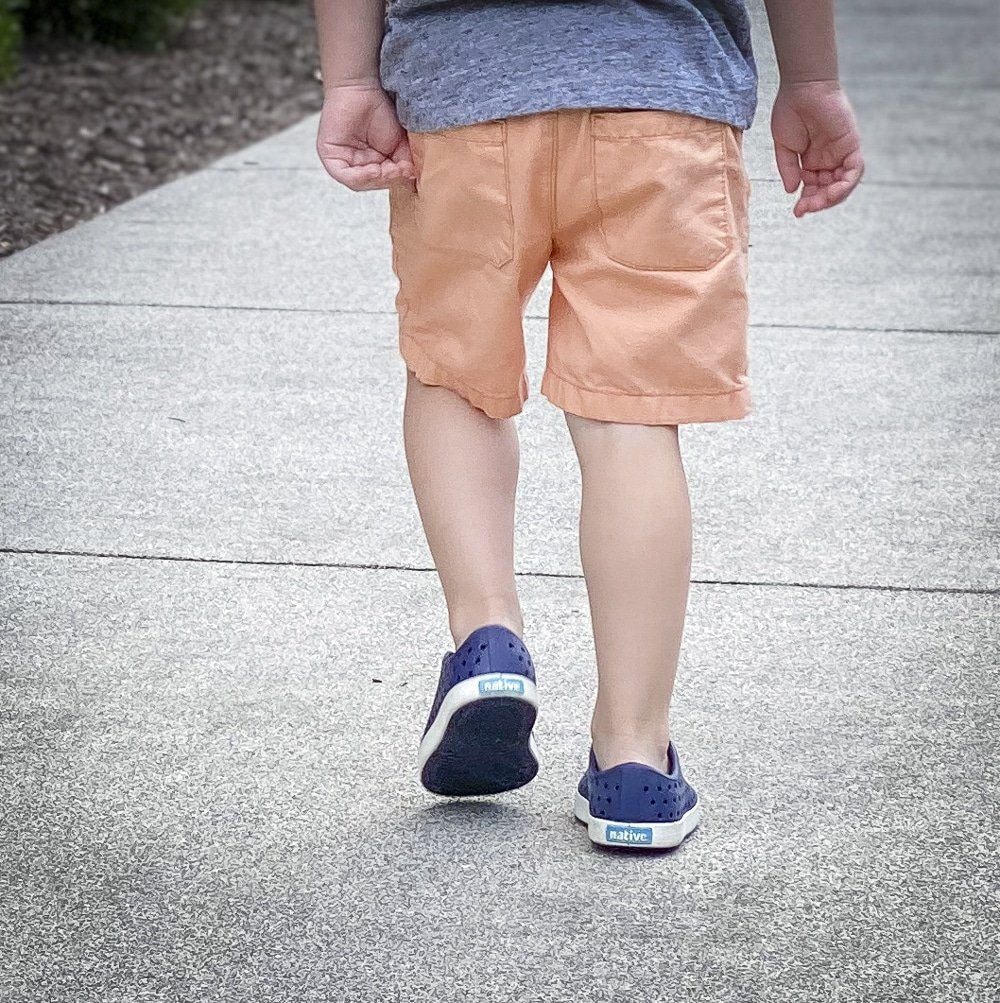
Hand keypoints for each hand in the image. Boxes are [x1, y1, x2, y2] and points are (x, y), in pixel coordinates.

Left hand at [316, 82, 416, 191]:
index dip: (396, 181)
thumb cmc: (380, 110)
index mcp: (370, 164)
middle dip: (387, 180)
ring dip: (377, 179)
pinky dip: (361, 177)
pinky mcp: (330, 156)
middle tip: (401, 172)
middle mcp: (354, 164)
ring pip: (358, 182)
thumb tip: (412, 181)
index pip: (382, 181)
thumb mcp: (400, 143)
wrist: (362, 86)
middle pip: (370, 183)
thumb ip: (405, 164)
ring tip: (390, 171)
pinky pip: (344, 176)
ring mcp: (341, 161)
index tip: (409, 173)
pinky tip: (374, 170)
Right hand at [771, 80, 864, 216]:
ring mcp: (841, 153)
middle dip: (818, 203)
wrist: (803, 87)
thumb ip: (788, 170)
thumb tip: (792, 191)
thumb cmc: (791, 110)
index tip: (798, 211)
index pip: (815, 189)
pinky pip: (854, 171)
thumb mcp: (784, 147)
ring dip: (832, 198)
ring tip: (817, 204)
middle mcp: (829, 159)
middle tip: (805, 209)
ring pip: (844, 185)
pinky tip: (832, 193)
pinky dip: (846, 185)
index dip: (808, 202)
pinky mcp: (852, 144)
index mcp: (813, 162)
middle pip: (830, 190)